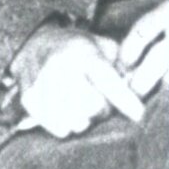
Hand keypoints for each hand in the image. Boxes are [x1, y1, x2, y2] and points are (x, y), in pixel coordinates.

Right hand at [18, 30, 145, 139]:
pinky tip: (63, 110)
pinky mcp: (28, 98)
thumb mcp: (102, 46)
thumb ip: (121, 64)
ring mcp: (41, 82)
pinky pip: (55, 126)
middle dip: (101, 110)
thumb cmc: (76, 48)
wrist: (34, 41)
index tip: (139, 114)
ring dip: (82, 119)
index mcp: (82, 52)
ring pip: (74, 121)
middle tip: (98, 102)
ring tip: (79, 106)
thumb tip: (136, 86)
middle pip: (92, 106)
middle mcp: (60, 65)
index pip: (107, 80)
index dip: (125, 99)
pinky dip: (63, 124)